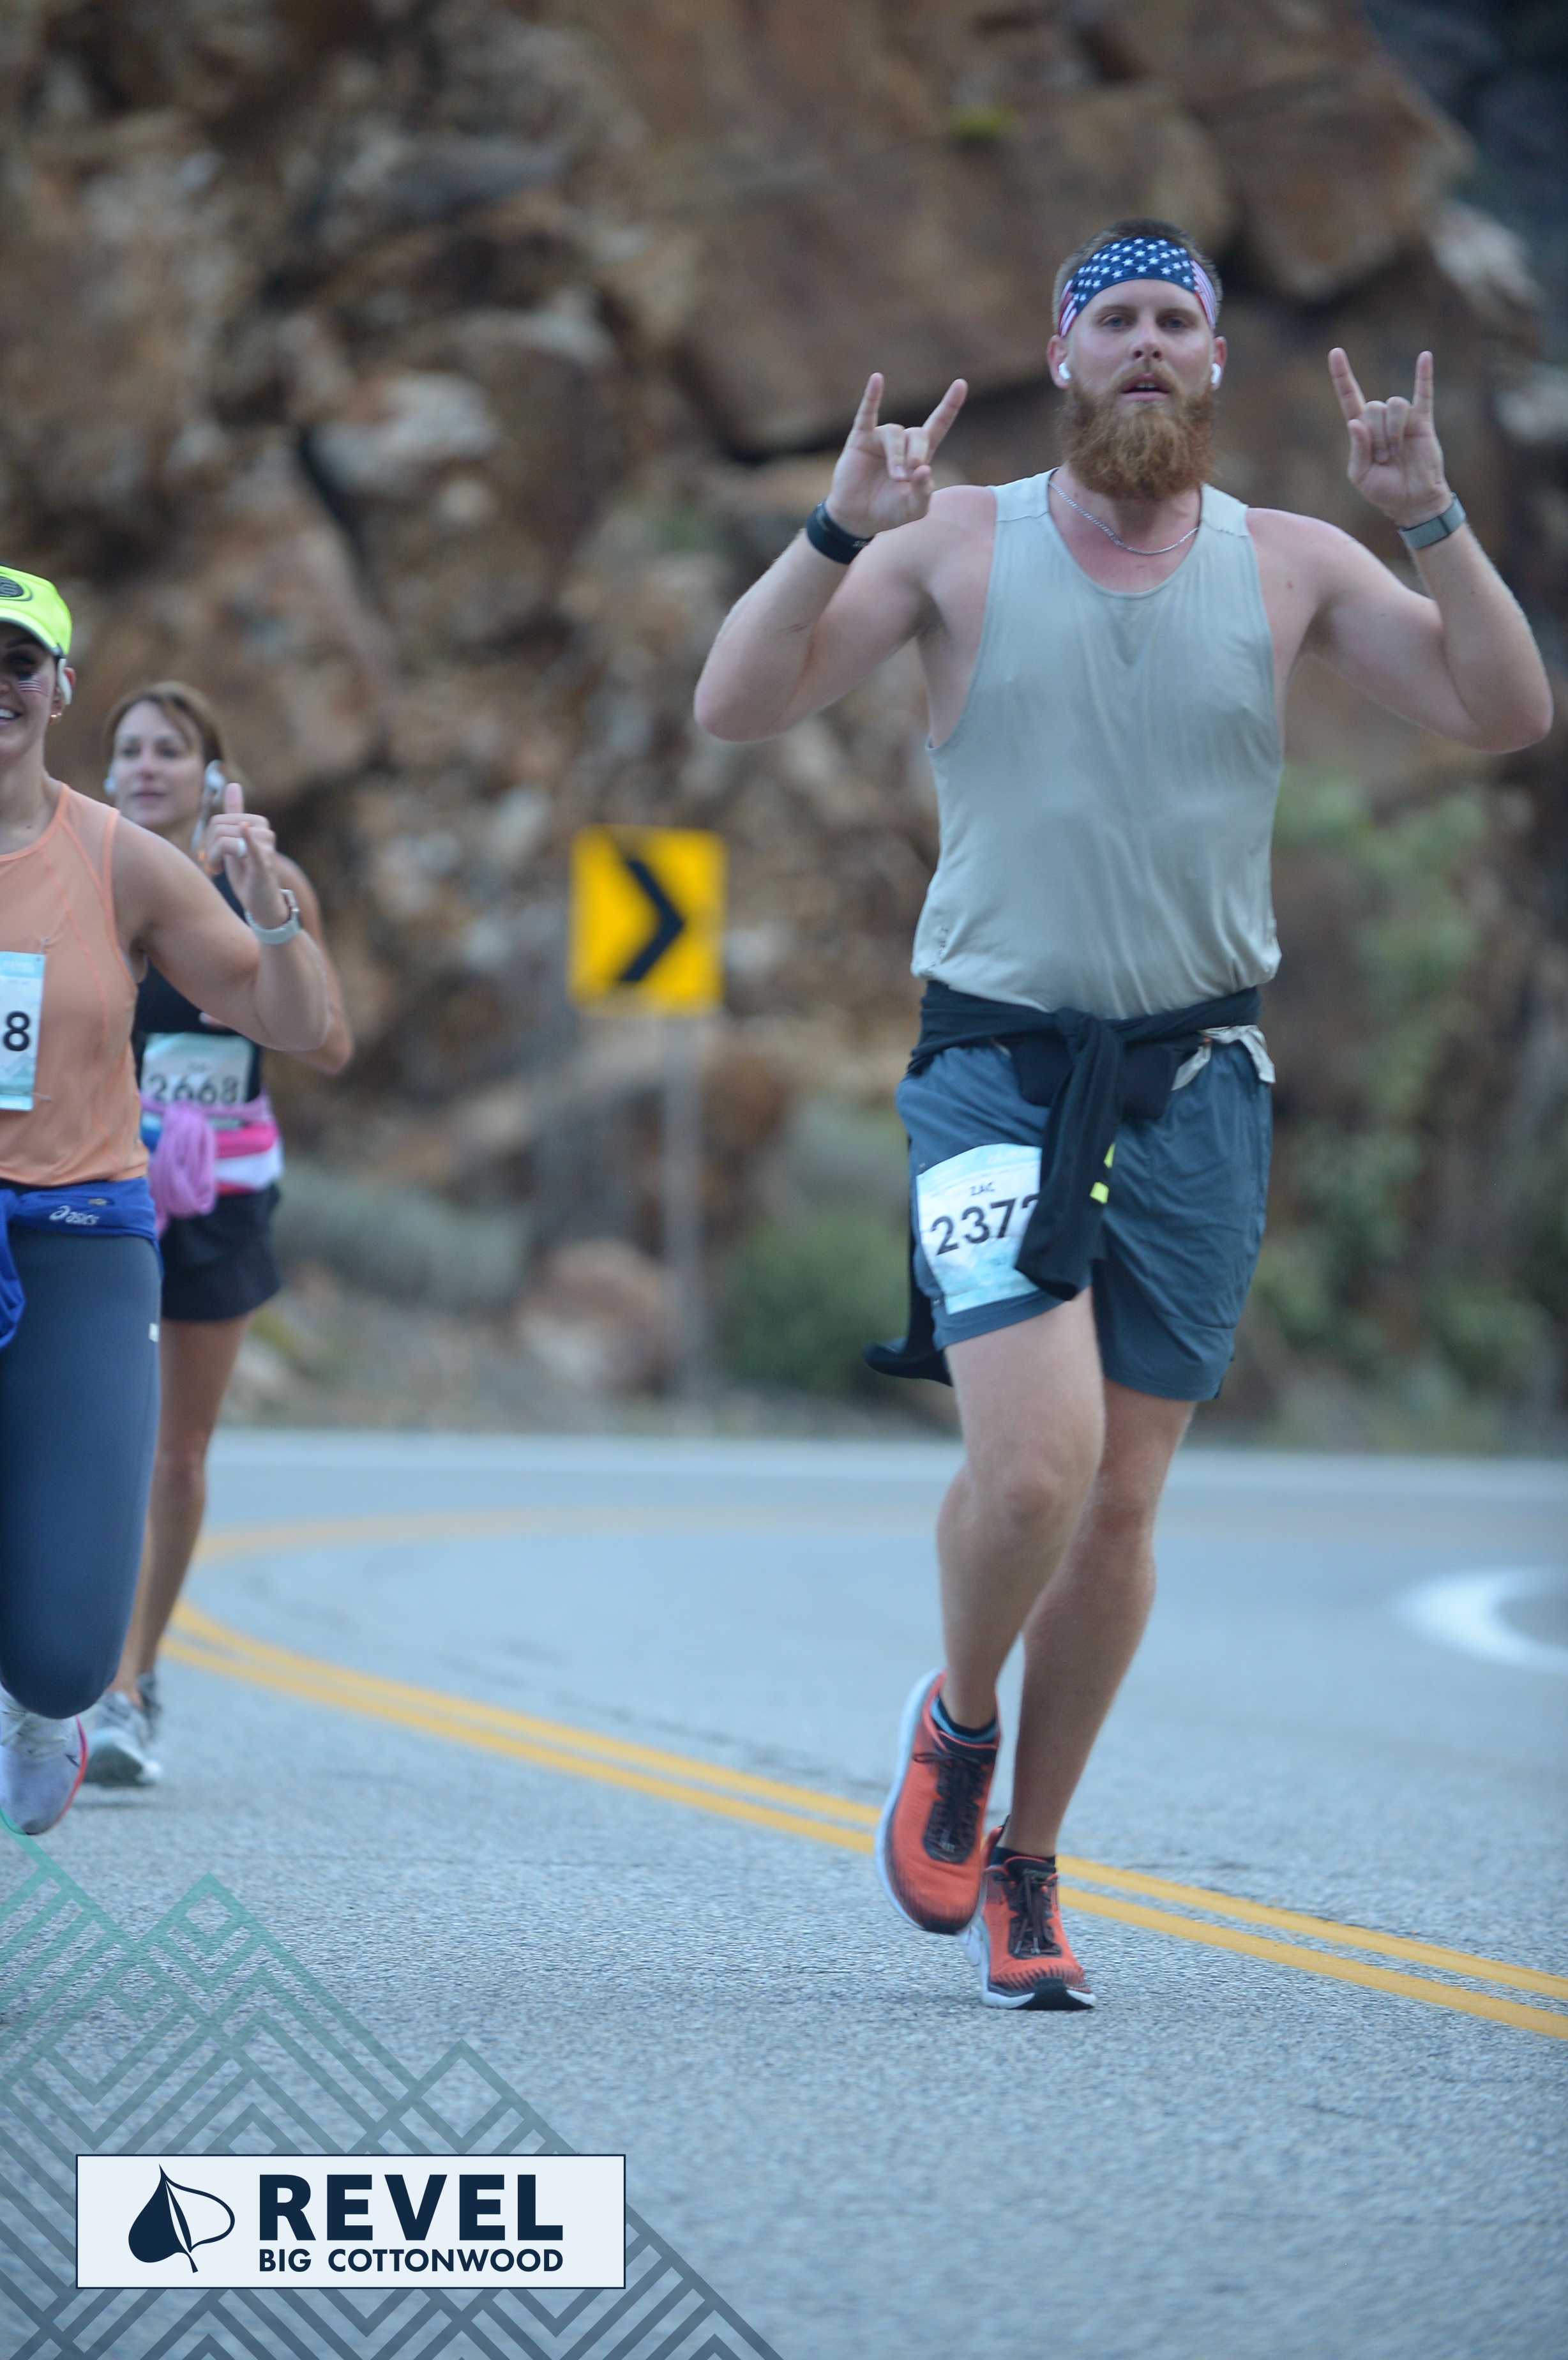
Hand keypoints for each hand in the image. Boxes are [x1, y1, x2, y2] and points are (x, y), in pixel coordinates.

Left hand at [202, 781, 289, 930]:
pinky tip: (245, 830)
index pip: (219, 820)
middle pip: (218, 828)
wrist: (262, 904)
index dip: (209, 839)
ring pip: (222, 840)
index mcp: (258, 823)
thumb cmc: (248, 873)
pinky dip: (246, 839)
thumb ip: (235, 814)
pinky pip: (251, 848)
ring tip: (217, 870)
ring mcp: (265, 848)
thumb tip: (233, 785)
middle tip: (213, 866)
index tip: (213, 855)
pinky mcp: (262, 866)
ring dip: (212, 858)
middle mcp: (264, 832)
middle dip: (209, 848)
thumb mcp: (237, 842)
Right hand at [823, 372, 967, 538]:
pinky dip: (872, 396)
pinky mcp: (860, 439)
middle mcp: (902, 443)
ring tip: (896, 477)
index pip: (937, 425)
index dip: (949, 406)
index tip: (961, 384)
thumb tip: (923, 469)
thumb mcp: (914, 510)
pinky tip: (877, 379)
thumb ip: (923, 493)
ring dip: (897, 456)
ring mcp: (880, 439)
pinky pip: (867, 413)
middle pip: (918, 434)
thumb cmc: (888, 513)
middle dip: (918, 452)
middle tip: (910, 474)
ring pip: (895, 434)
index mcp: (919, 456)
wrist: (857, 519)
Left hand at [1329, 347, 1451, 530]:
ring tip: (1396, 453)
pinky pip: (1423, 394)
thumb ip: (1357, 450)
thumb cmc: (1384, 490)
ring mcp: (1402, 419)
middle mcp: (1380, 420)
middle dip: (1376, 435)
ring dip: (1393, 432)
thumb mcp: (1361, 476)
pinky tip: (1425, 357)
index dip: (1342, 376)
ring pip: (1393, 405)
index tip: (1335, 352)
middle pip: (1373, 407)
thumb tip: (1355, 421)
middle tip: (1383, 458)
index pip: (1349, 397)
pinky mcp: (1422, 421)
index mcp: (1361, 431)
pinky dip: (1424, 376)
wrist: (1413, 500)